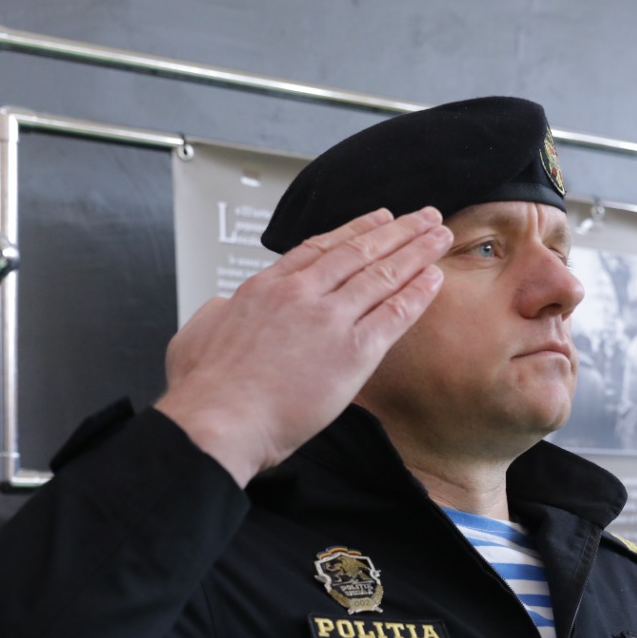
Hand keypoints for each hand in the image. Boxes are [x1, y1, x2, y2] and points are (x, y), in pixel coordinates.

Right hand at [155, 207, 451, 486]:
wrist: (219, 419)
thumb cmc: (206, 389)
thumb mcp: (198, 332)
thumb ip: (216, 312)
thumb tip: (223, 306)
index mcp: (265, 287)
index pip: (321, 247)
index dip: (356, 230)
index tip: (379, 219)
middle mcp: (302, 294)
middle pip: (360, 252)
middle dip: (397, 231)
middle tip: (424, 217)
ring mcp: (329, 319)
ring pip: (382, 274)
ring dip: (416, 252)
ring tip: (439, 236)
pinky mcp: (353, 352)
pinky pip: (395, 314)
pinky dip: (417, 294)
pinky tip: (434, 278)